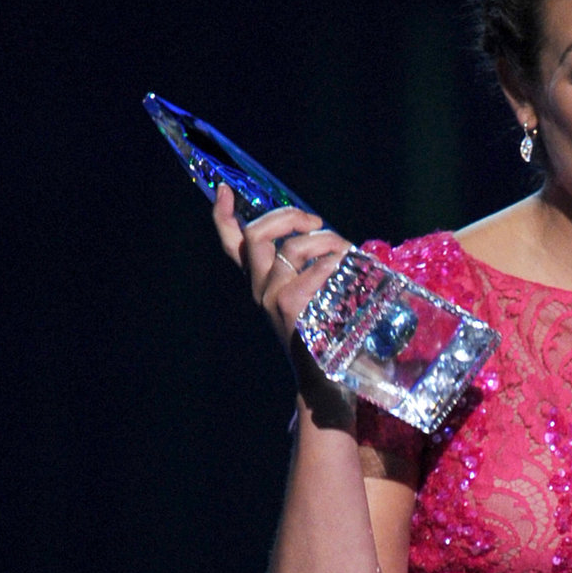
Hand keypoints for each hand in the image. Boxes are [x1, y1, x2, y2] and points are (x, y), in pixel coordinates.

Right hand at [212, 184, 351, 351]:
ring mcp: (272, 300)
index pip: (233, 245)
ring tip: (345, 250)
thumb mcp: (313, 297)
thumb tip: (327, 239)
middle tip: (315, 222)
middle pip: (257, 235)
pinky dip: (332, 262)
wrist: (324, 383)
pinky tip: (347, 266)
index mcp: (261, 284)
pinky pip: (311, 273)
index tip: (223, 189)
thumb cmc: (324, 339)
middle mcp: (260, 291)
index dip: (223, 215)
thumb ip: (310, 271)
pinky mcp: (290, 310)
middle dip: (287, 216)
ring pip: (290, 249)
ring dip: (323, 240)